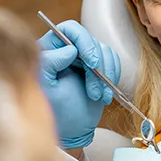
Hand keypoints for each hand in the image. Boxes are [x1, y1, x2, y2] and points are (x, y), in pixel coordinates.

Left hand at [38, 20, 120, 148]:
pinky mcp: (98, 68)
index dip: (84, 41)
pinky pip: (112, 61)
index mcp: (50, 49)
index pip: (70, 29)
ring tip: (99, 96)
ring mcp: (84, 58)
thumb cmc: (55, 112)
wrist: (71, 130)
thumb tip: (70, 50)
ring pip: (104, 51)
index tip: (92, 63)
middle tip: (95, 91)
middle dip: (98, 66)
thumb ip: (50, 64)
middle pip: (91, 41)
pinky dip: (113, 76)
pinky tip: (105, 94)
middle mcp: (67, 49)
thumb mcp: (47, 89)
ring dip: (107, 74)